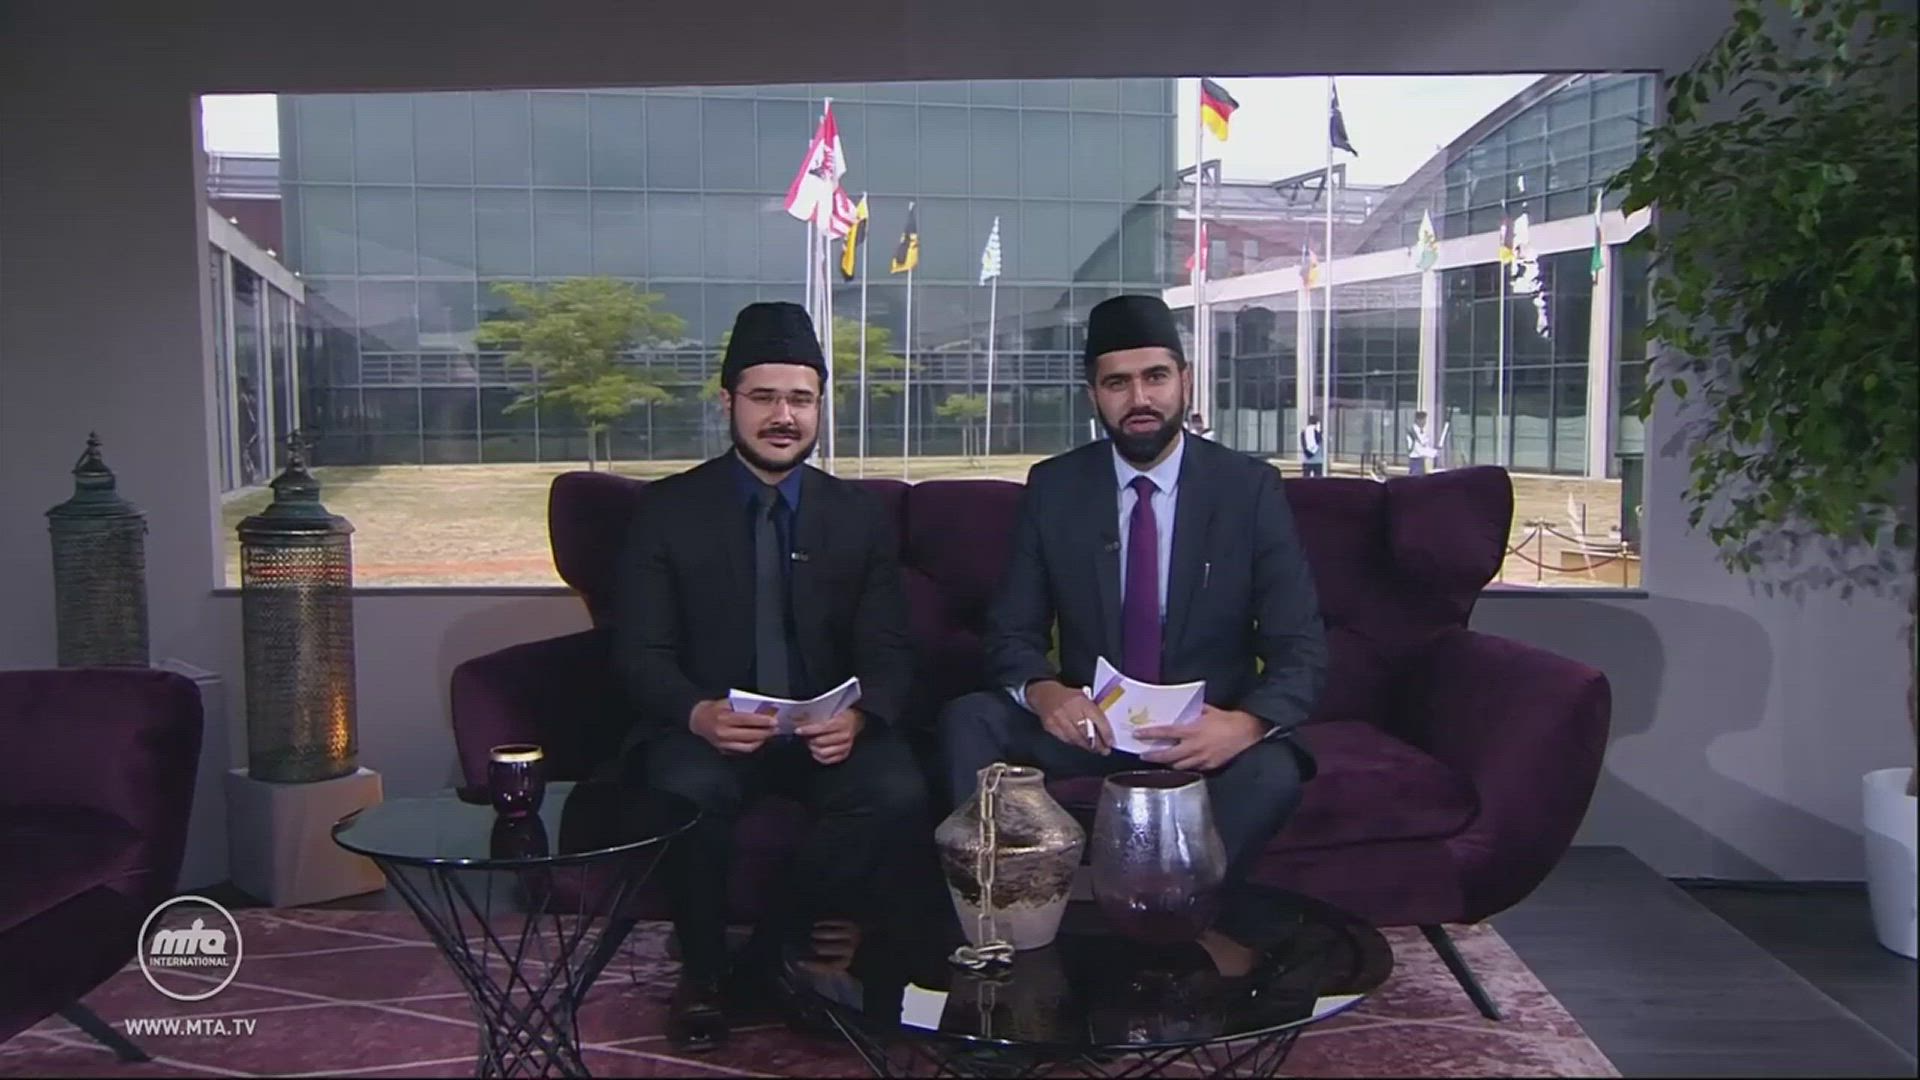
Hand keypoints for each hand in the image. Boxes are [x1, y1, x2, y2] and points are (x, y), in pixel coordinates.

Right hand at [689, 699, 777, 754]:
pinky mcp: (724, 751)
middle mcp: (723, 733)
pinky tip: (760, 740)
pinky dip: (754, 745)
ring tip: (770, 734)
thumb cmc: (714, 709)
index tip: (774, 721)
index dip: (762, 721)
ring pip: (748, 746)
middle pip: (750, 736)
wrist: (697, 720)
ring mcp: (723, 744)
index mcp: (723, 719)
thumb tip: (762, 709)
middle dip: (766, 732)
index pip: (746, 720)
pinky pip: (743, 750)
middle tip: (776, 728)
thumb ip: (743, 706)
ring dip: (762, 741)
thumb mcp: (726, 702)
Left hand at [795, 708, 864, 764]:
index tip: (798, 730)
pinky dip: (819, 757)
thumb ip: (813, 716)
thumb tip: (796, 719)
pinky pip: (828, 760)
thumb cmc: (840, 715)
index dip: (808, 730)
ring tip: (810, 743)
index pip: (822, 728)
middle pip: (821, 742)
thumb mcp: (829, 711)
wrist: (855, 721)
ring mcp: (846, 746)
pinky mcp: (844, 754)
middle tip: (805, 736)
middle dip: (809, 739)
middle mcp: (845, 735)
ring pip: (823, 752)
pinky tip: (815, 751)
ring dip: (813, 748)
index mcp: (841, 723)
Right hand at [1026, 679, 1113, 755]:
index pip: (1097, 718)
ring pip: (1076, 738)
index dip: (1105, 732)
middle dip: (1097, 744)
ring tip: (1095, 749)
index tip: (1110, 741)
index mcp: (1080, 700)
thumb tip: (1105, 726)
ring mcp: (1058, 719)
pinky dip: (1075, 743)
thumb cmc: (1066, 696)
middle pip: (1086, 732)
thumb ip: (1092, 709)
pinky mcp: (1051, 727)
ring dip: (1087, 746)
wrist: (1044, 694)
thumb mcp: (1083, 696)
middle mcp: (1069, 709)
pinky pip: (1066, 739)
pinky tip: (1081, 744)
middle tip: (1104, 750)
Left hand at [1136, 706, 1265, 771]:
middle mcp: (1194, 746)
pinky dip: (1184, 766)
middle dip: (1152, 756)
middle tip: (1142, 754)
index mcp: (1192, 730)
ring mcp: (1201, 759)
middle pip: (1167, 755)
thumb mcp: (1208, 710)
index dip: (1150, 734)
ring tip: (1159, 760)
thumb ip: (1193, 711)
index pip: (1165, 733)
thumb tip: (1182, 709)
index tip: (1137, 734)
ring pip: (1178, 765)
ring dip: (1167, 763)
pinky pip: (1192, 769)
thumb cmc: (1227, 720)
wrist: (1247, 733)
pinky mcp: (1209, 766)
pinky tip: (1180, 763)